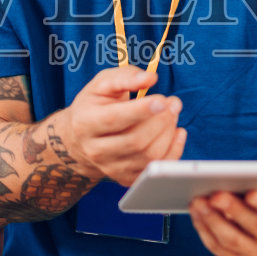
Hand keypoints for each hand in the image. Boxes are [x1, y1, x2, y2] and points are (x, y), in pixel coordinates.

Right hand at [61, 67, 186, 184]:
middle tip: (173, 103)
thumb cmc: (95, 105)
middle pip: (136, 141)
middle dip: (161, 121)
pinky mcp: (125, 178)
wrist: (80, 138)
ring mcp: (110, 168)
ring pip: (148, 156)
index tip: (162, 100)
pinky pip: (156, 169)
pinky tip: (176, 132)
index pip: (114, 119)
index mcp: (86, 122)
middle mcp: (95, 150)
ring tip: (173, 114)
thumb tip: (150, 78)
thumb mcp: (102, 83)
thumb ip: (125, 76)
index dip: (141, 110)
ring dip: (169, 133)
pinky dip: (173, 151)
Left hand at [188, 176, 256, 255]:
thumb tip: (246, 176)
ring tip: (198, 202)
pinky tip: (196, 214)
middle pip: (256, 227)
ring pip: (234, 241)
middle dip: (233, 210)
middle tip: (215, 195)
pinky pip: (220, 249)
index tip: (251, 194)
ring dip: (213, 221)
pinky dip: (206, 231)